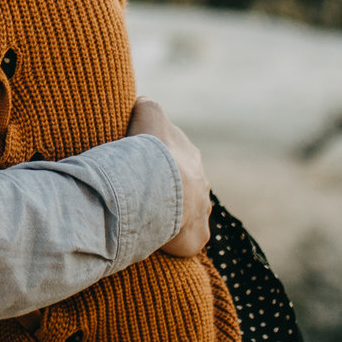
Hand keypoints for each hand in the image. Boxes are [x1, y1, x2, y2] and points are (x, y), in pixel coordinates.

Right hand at [129, 98, 211, 257]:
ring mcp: (202, 210)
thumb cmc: (150, 153)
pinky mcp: (198, 235)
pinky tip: (160, 241)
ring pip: (188, 213)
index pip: (175, 156)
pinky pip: (188, 239)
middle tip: (143, 195)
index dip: (157, 160)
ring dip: (173, 216)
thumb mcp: (148, 115)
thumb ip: (147, 105)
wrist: (159, 188)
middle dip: (168, 190)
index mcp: (190, 156)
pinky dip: (176, 241)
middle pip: (185, 186)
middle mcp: (201, 182)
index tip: (139, 165)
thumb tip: (143, 100)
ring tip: (150, 219)